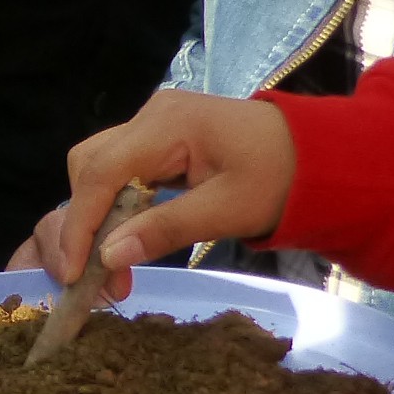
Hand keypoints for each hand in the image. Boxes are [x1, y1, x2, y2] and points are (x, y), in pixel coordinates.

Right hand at [35, 92, 300, 301]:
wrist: (319, 155)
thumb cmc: (282, 178)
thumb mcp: (229, 211)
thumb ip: (167, 229)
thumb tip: (109, 256)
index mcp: (169, 123)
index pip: (101, 173)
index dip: (80, 225)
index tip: (74, 274)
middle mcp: (152, 116)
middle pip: (88, 165)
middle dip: (82, 223)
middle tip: (93, 278)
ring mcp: (154, 124)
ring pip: (97, 169)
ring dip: (95, 219)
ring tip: (112, 270)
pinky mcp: (160, 141)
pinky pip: (120, 173)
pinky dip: (114, 210)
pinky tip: (125, 243)